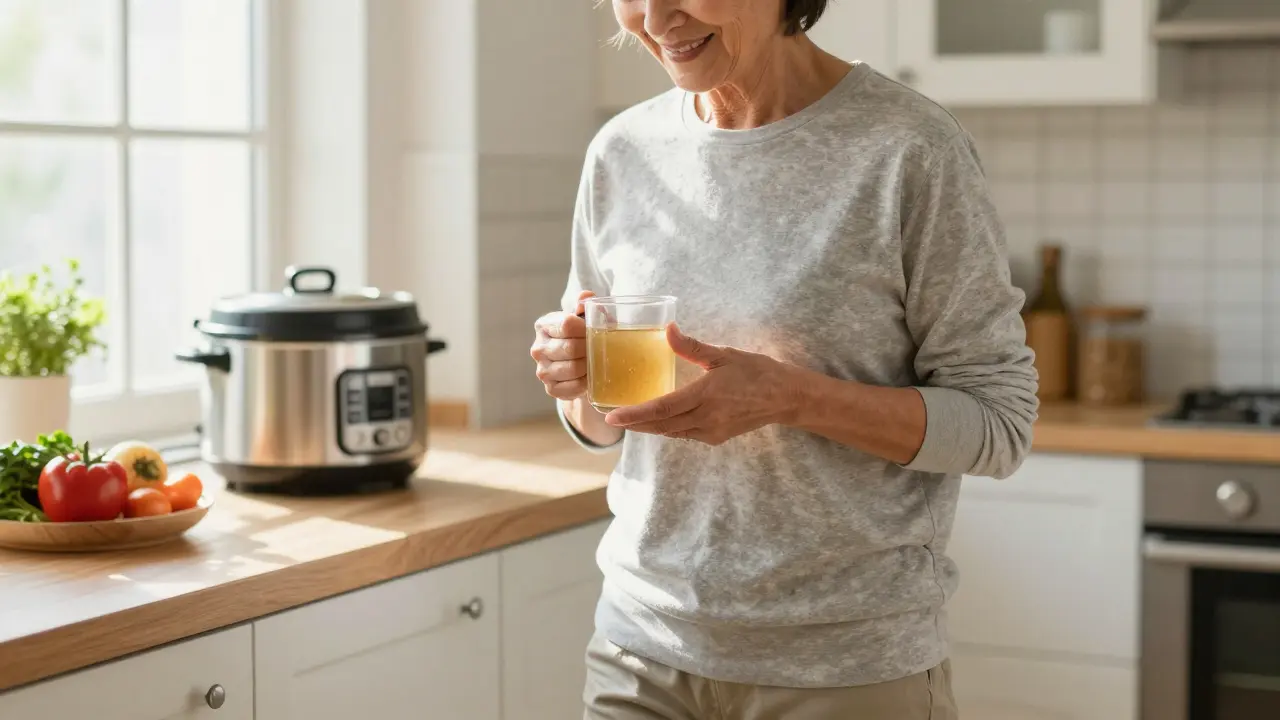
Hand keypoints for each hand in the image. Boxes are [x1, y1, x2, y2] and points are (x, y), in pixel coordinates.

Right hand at [531, 291, 593, 399]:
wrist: (581, 363)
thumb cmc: (585, 335)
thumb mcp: (588, 316)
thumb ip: (586, 304)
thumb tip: (585, 297)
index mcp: (544, 325)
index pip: (567, 325)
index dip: (586, 328)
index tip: (596, 330)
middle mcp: (538, 348)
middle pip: (570, 348)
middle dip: (590, 349)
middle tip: (602, 348)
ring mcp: (542, 370)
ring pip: (572, 369)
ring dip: (590, 366)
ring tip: (598, 362)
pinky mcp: (550, 389)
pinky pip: (572, 388)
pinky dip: (586, 383)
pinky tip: (591, 377)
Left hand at [603, 324, 799, 445]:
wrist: (785, 398)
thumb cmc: (756, 371)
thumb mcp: (723, 355)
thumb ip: (691, 346)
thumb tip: (667, 329)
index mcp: (705, 394)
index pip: (661, 408)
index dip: (634, 414)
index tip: (612, 416)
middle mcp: (706, 417)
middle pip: (661, 425)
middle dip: (634, 424)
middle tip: (612, 419)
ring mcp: (711, 431)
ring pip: (671, 432)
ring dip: (649, 428)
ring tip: (629, 420)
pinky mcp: (716, 437)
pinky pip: (684, 434)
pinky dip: (668, 429)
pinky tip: (658, 422)